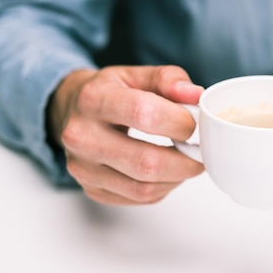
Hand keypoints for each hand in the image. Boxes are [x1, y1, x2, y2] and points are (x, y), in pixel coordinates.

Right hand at [47, 65, 204, 204]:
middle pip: (146, 162)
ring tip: (188, 159)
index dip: (180, 123)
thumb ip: (168, 79)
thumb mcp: (135, 74)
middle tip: (201, 150)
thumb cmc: (109, 92)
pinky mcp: (92, 189)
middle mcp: (81, 137)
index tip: (196, 123)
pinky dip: (164, 187)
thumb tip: (195, 95)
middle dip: (185, 159)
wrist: (72, 111)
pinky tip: (169, 171)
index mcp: (93, 100)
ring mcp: (84, 168)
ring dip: (178, 177)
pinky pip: (139, 198)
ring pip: (144, 187)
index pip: (144, 114)